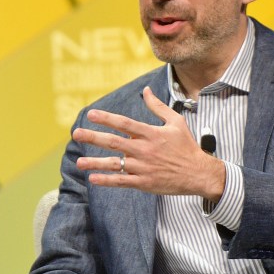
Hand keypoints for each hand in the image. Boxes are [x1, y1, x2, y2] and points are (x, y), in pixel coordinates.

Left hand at [74, 86, 225, 200]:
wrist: (198, 173)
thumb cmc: (186, 146)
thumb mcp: (176, 122)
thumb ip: (158, 106)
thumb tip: (146, 90)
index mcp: (151, 134)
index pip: (124, 124)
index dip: (106, 118)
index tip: (91, 114)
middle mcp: (144, 150)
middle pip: (114, 142)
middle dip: (93, 137)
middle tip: (76, 134)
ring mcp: (143, 167)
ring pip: (114, 164)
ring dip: (95, 163)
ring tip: (79, 163)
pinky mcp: (144, 183)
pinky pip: (121, 182)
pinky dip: (107, 181)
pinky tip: (93, 179)